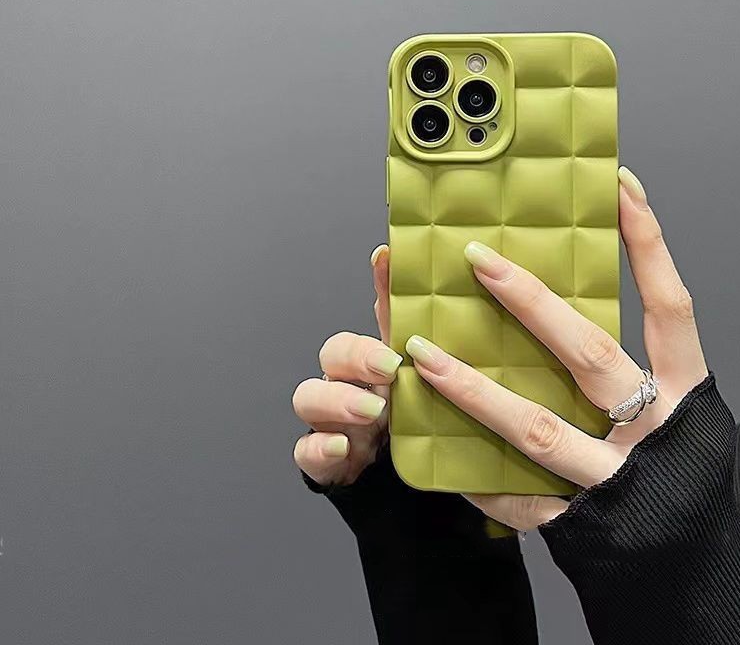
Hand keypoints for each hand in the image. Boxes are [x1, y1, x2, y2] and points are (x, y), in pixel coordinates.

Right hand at [292, 245, 402, 486]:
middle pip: (332, 353)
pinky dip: (322, 446)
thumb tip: (430, 282)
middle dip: (357, 354)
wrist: (388, 481)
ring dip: (339, 400)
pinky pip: (307, 450)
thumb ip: (420, 337)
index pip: (376, 311)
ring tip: (374, 409)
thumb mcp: (420, 382)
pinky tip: (344, 446)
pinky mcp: (319, 457)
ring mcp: (327, 419)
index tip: (386, 259)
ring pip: (310, 397)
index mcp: (373, 361)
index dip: (378, 285)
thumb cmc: (403, 423)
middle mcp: (343, 382)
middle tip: (390, 365)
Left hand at [404, 166, 707, 527]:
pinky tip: (434, 441)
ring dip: (473, 388)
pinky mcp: (578, 525)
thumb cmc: (682, 474)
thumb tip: (571, 293)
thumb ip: (637, 362)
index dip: (649, 245)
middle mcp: (654, 431)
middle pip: (591, 355)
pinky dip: (475, 471)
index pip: (670, 305)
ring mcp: (614, 480)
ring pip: (536, 429)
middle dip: (532, 303)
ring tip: (422, 350)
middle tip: (478, 258)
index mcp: (686, 394)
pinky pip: (516, 497)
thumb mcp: (679, 409)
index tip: (618, 188)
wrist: (692, 564)